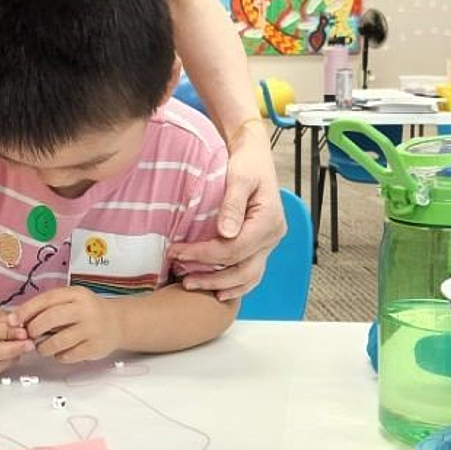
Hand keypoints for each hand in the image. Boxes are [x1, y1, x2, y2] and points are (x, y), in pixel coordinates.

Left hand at [15, 286, 121, 363]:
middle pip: (52, 318)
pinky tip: (59, 353)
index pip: (46, 299)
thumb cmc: (85, 311)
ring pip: (59, 341)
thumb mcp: (70, 301)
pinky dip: (59, 356)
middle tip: (29, 335)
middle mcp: (85, 309)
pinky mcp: (95, 347)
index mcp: (75, 294)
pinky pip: (70, 355)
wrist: (117, 322)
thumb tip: (17, 319)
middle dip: (34, 329)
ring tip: (42, 348)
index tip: (14, 320)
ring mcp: (92, 329)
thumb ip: (47, 307)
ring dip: (44, 347)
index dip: (27, 310)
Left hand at [168, 133, 284, 300]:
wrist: (254, 157)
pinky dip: (235, 284)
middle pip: (242, 269)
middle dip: (211, 278)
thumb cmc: (247, 163)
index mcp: (269, 221)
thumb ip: (232, 204)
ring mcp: (268, 243)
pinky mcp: (260, 245)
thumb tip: (225, 233)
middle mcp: (272, 236)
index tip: (177, 252)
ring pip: (248, 276)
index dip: (204, 254)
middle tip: (182, 280)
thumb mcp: (239, 177)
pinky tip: (217, 292)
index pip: (234, 249)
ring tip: (193, 286)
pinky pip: (250, 271)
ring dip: (221, 286)